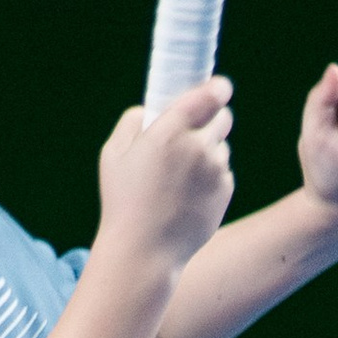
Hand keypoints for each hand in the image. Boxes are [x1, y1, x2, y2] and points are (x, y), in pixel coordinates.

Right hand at [95, 76, 234, 281]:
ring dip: (208, 152)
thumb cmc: (123, 201)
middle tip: (192, 134)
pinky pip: (223, 172)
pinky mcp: (225, 191)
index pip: (211, 94)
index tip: (218, 88)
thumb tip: (150, 109)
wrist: (146, 250)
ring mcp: (216, 170)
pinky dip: (211, 177)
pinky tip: (187, 195)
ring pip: (222, 147)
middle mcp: (199, 147)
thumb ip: (132, 122)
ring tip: (180, 176)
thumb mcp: (113, 154)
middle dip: (211, 120)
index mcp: (170, 131)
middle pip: (223, 117)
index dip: (218, 88)